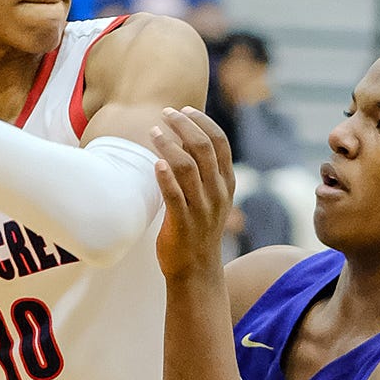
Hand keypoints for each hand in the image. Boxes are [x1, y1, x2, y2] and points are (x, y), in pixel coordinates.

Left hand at [149, 106, 237, 278]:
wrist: (196, 270)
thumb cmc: (198, 228)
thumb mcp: (211, 197)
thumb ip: (203, 170)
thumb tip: (185, 135)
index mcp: (226, 183)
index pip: (220, 142)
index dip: (202, 122)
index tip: (183, 110)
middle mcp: (217, 193)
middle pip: (203, 148)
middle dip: (183, 125)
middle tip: (164, 113)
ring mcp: (202, 209)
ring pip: (187, 167)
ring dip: (169, 145)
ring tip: (153, 132)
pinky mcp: (183, 224)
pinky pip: (175, 196)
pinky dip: (165, 177)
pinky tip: (155, 163)